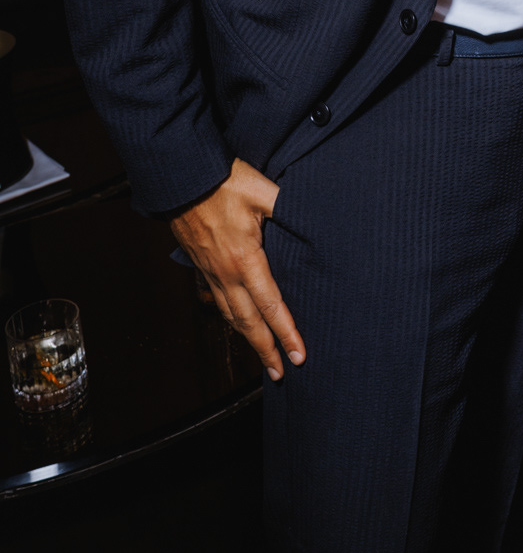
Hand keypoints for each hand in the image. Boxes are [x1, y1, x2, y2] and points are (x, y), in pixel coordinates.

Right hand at [171, 157, 304, 380]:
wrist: (181, 178)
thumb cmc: (222, 182)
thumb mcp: (262, 191)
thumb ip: (288, 208)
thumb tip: (312, 218)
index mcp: (245, 260)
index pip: (271, 305)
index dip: (286, 333)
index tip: (298, 355)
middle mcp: (225, 273)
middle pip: (248, 322)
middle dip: (265, 350)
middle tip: (280, 373)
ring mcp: (210, 271)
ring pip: (230, 314)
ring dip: (247, 338)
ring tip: (261, 355)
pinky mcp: (200, 264)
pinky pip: (217, 300)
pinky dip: (230, 318)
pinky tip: (236, 320)